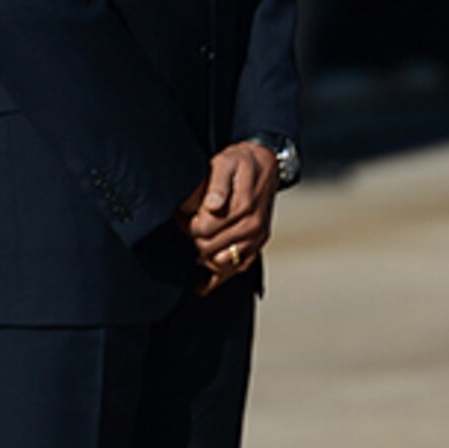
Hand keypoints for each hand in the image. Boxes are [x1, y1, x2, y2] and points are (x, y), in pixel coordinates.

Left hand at [178, 141, 279, 295]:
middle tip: (185, 223)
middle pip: (209, 248)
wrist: (266, 162)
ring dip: (203, 257)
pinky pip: (237, 269)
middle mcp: (252, 226)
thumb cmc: (240, 161)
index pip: (203, 231)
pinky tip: (202, 286)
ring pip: (221, 263)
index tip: (182, 215)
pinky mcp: (258, 244)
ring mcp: (257, 238)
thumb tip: (213, 206)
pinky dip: (218, 278)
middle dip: (193, 238)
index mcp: (243, 208)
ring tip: (193, 243)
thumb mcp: (226, 162)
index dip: (188, 224)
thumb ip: (217, 184)